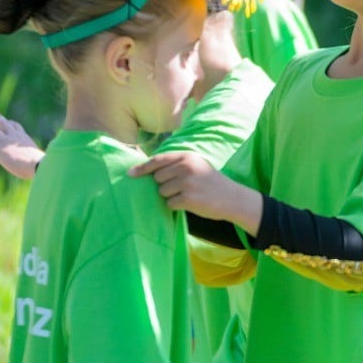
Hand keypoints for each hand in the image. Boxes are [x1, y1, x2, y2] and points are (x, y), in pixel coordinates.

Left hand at [0, 111, 43, 178]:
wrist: (35, 165)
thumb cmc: (39, 165)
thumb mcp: (37, 158)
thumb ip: (34, 158)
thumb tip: (42, 168)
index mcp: (24, 138)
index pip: (16, 127)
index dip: (12, 124)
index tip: (10, 123)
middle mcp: (14, 136)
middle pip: (4, 124)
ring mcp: (5, 141)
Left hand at [129, 151, 262, 233]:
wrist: (232, 198)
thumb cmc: (211, 182)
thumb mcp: (196, 165)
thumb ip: (176, 164)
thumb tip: (148, 170)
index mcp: (187, 156)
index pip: (158, 160)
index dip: (142, 168)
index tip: (130, 174)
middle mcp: (185, 167)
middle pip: (158, 178)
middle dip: (165, 185)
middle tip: (181, 188)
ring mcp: (187, 183)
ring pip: (162, 192)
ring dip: (171, 196)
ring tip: (187, 195)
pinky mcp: (188, 198)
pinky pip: (169, 204)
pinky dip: (176, 206)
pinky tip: (190, 204)